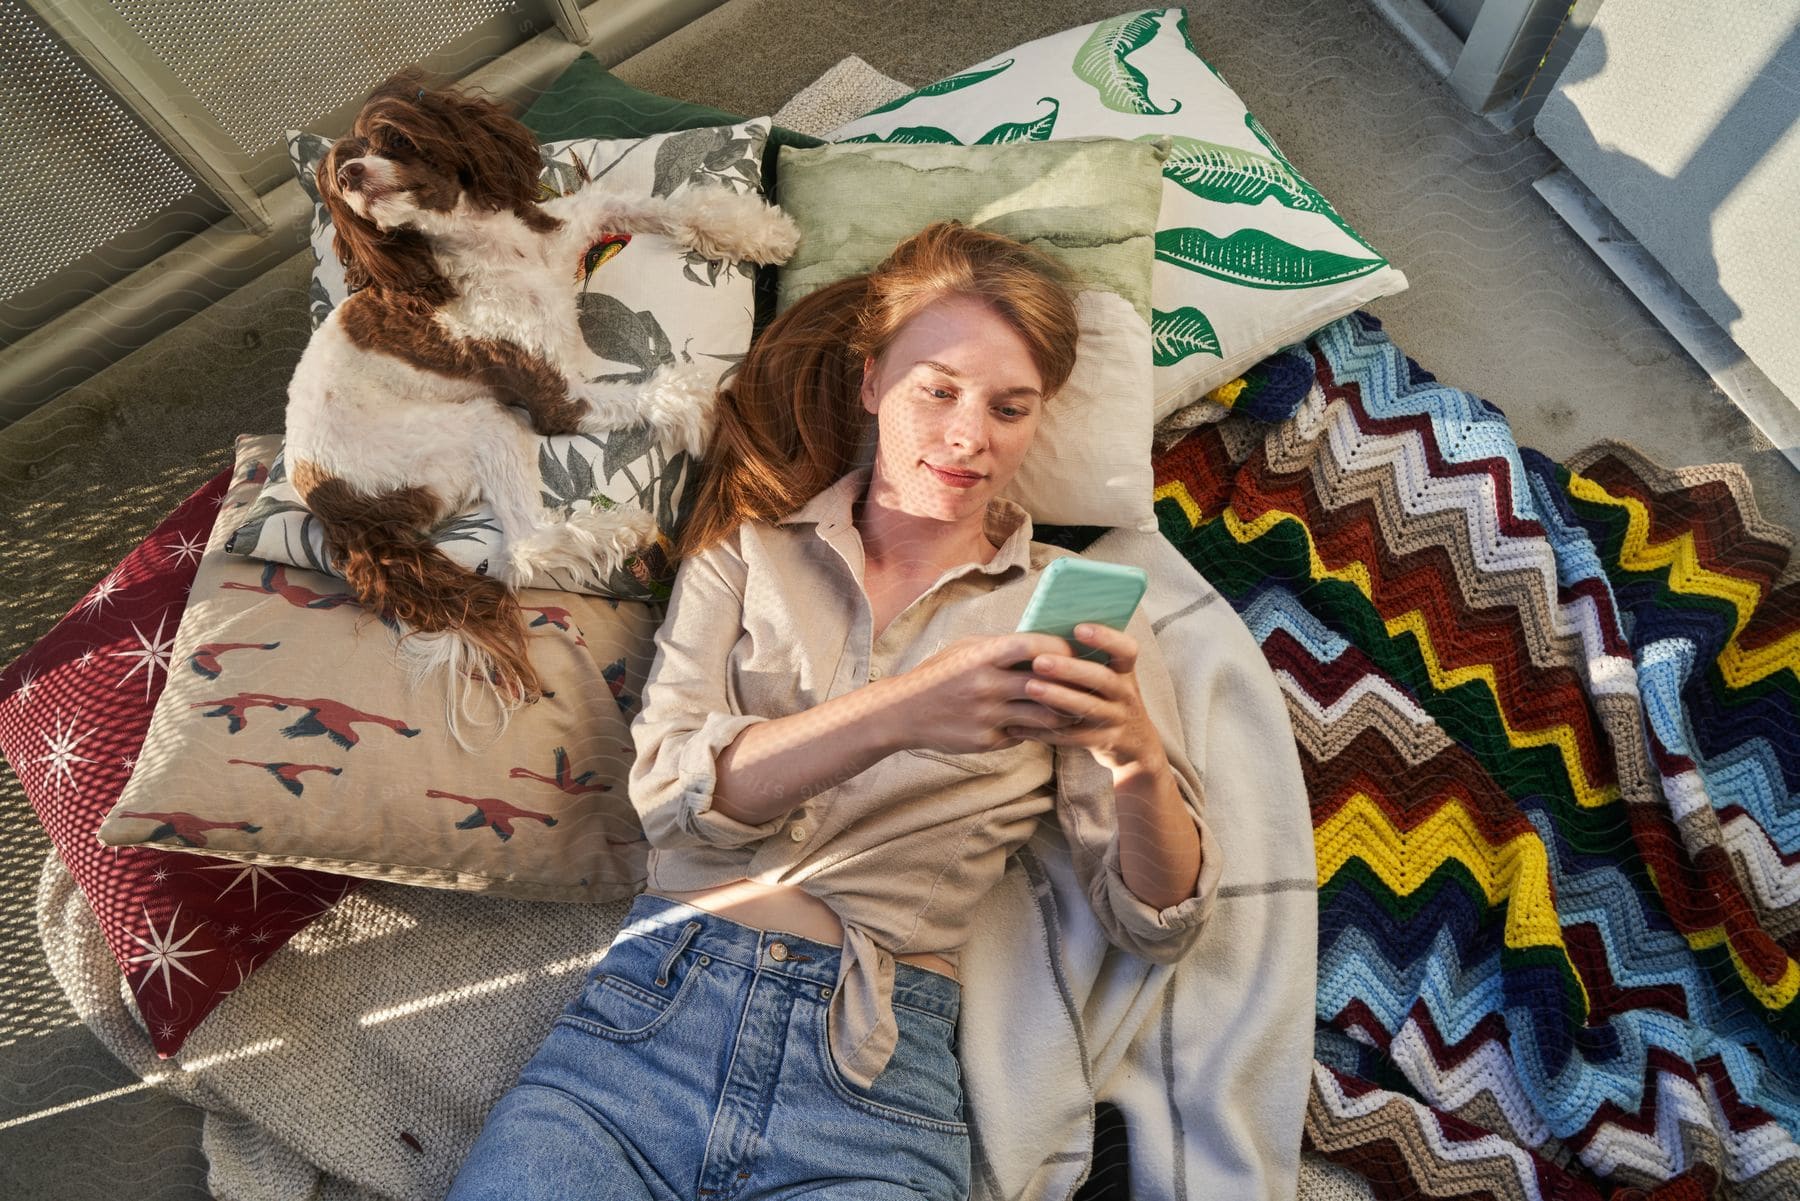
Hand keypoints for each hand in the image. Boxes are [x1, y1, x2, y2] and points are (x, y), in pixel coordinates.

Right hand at [887, 632, 1091, 755]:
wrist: (902, 712)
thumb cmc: (939, 674)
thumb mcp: (965, 649)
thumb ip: (1001, 647)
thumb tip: (1044, 644)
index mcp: (982, 655)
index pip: (1035, 646)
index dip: (1061, 648)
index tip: (1074, 651)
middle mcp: (986, 685)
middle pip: (1048, 685)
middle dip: (1073, 686)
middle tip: (1089, 685)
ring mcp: (987, 716)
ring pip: (1044, 718)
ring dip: (1063, 714)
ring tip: (1074, 709)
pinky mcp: (986, 741)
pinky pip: (1024, 736)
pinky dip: (1036, 731)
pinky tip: (1043, 726)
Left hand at [1004, 624, 1167, 773]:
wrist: (1134, 743)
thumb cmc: (1107, 697)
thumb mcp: (1109, 676)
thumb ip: (1087, 658)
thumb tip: (1043, 632)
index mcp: (1125, 670)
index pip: (1126, 650)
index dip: (1106, 638)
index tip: (1078, 628)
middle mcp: (1125, 693)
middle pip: (1101, 678)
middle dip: (1069, 669)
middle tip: (1039, 661)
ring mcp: (1116, 719)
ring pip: (1087, 708)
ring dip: (1058, 697)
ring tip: (1030, 688)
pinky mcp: (1103, 742)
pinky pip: (1073, 737)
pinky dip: (1046, 731)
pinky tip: (1021, 725)